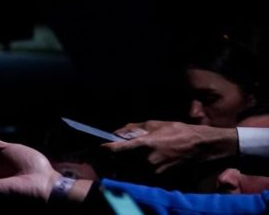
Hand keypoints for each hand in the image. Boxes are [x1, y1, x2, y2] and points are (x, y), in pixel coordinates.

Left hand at [102, 120, 237, 173]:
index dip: (105, 149)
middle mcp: (147, 160)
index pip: (117, 150)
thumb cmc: (178, 131)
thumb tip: (117, 132)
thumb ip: (134, 128)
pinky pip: (142, 179)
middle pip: (120, 165)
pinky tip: (135, 169)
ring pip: (129, 174)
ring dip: (122, 170)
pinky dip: (135, 175)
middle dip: (112, 162)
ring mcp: (154, 172)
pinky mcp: (161, 179)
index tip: (100, 148)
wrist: (202, 146)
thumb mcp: (155, 124)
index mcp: (144, 144)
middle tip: (107, 158)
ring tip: (118, 165)